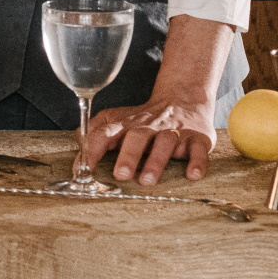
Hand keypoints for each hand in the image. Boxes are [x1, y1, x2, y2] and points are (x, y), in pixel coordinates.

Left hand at [83, 96, 216, 184]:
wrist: (183, 99)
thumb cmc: (144, 119)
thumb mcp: (118, 119)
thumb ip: (96, 131)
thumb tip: (78, 144)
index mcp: (126, 124)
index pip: (105, 132)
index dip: (93, 149)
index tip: (84, 168)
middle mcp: (148, 127)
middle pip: (137, 137)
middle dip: (128, 156)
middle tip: (121, 174)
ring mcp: (173, 132)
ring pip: (165, 142)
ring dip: (156, 161)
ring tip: (148, 179)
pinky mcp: (197, 139)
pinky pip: (198, 150)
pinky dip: (197, 163)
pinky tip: (192, 175)